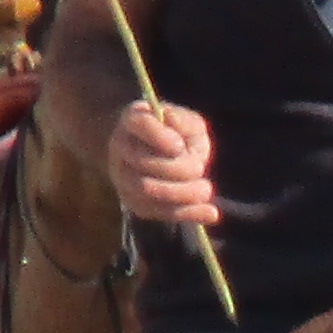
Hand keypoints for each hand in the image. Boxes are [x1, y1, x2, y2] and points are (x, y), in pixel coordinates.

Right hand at [110, 96, 216, 231]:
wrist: (157, 152)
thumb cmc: (175, 132)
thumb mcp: (186, 122)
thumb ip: (186, 124)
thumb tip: (178, 138)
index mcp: (133, 120)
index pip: (140, 124)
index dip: (160, 137)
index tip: (180, 146)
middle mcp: (120, 147)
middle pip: (143, 164)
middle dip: (178, 169)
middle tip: (201, 168)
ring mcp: (122, 176)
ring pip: (146, 191)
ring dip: (182, 193)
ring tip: (207, 190)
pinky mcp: (134, 201)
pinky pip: (157, 211)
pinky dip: (186, 213)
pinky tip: (212, 213)